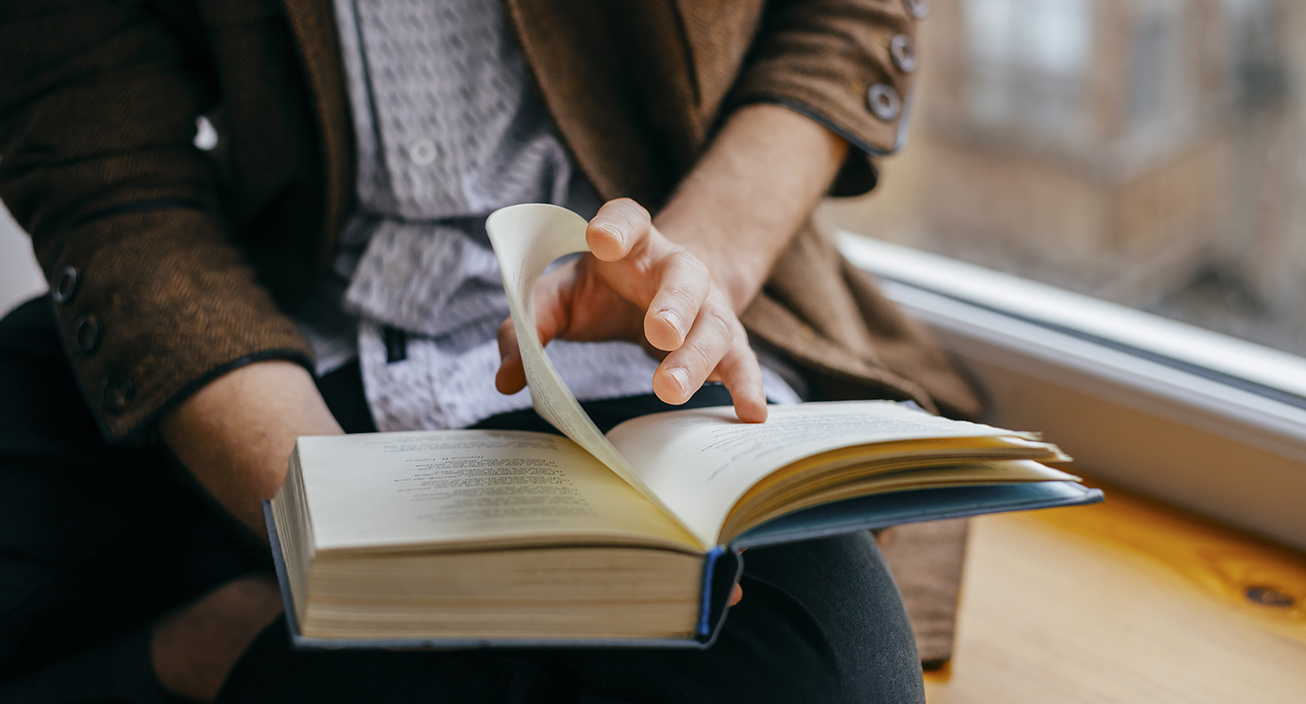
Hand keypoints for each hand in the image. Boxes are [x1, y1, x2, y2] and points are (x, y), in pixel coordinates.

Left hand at [495, 198, 767, 422]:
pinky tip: (751, 413)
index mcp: (632, 245)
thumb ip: (528, 326)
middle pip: (683, 278)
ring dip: (696, 357)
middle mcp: (677, 269)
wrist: (662, 294)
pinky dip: (747, 387)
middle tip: (658, 332)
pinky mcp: (726, 342)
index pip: (627, 220)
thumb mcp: (560, 297)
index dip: (617, 226)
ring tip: (670, 389)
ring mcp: (708, 306)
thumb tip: (508, 377)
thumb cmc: (603, 292)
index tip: (602, 238)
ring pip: (712, 326)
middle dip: (673, 304)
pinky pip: (741, 362)